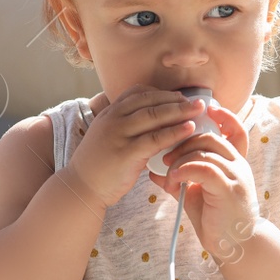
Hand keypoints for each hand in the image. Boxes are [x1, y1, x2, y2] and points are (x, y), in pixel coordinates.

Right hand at [63, 84, 207, 210]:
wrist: (82, 187)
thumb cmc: (99, 166)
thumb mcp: (109, 138)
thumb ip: (127, 128)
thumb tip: (154, 124)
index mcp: (109, 113)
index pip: (137, 93)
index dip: (161, 92)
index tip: (178, 96)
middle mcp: (113, 119)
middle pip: (149, 101)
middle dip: (175, 99)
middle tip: (196, 101)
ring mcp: (118, 134)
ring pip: (154, 115)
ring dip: (179, 111)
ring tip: (198, 110)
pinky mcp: (126, 152)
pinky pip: (155, 138)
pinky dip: (174, 131)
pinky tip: (189, 129)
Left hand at [148, 100, 259, 263]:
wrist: (234, 246)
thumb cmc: (215, 219)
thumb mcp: (195, 193)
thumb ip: (180, 177)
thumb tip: (154, 169)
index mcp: (234, 162)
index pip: (235, 130)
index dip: (223, 116)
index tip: (205, 109)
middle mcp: (238, 165)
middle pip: (210, 136)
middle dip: (183, 141)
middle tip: (165, 157)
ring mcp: (236, 176)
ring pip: (205, 151)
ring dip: (180, 159)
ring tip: (167, 174)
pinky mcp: (229, 190)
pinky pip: (204, 168)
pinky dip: (184, 170)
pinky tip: (173, 179)